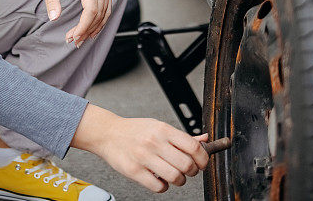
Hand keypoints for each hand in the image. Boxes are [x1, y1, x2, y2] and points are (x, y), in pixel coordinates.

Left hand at [42, 0, 111, 46]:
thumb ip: (51, 1)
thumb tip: (53, 18)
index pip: (91, 9)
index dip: (83, 26)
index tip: (73, 36)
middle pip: (99, 13)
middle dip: (86, 30)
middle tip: (74, 41)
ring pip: (105, 13)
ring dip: (94, 28)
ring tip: (80, 39)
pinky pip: (106, 9)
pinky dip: (99, 22)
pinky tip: (90, 31)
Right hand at [71, 105, 209, 192]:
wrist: (108, 133)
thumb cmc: (135, 131)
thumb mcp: (159, 127)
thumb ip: (182, 136)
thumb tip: (205, 140)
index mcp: (163, 129)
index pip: (193, 147)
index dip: (203, 158)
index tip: (202, 163)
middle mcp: (154, 142)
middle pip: (186, 164)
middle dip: (192, 171)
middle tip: (188, 170)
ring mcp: (144, 157)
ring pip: (175, 177)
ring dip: (179, 180)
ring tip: (174, 176)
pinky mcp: (134, 171)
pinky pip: (158, 187)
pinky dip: (163, 187)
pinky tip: (159, 179)